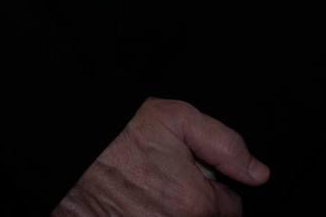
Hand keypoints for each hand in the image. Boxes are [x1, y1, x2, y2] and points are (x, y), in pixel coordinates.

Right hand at [54, 98, 268, 216]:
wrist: (68, 140)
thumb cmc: (120, 128)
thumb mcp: (180, 119)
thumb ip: (226, 146)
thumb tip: (258, 173)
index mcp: (193, 204)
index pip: (229, 212)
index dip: (218, 191)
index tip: (200, 176)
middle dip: (191, 205)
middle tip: (169, 179)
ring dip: (164, 211)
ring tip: (145, 187)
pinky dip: (136, 214)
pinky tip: (126, 200)